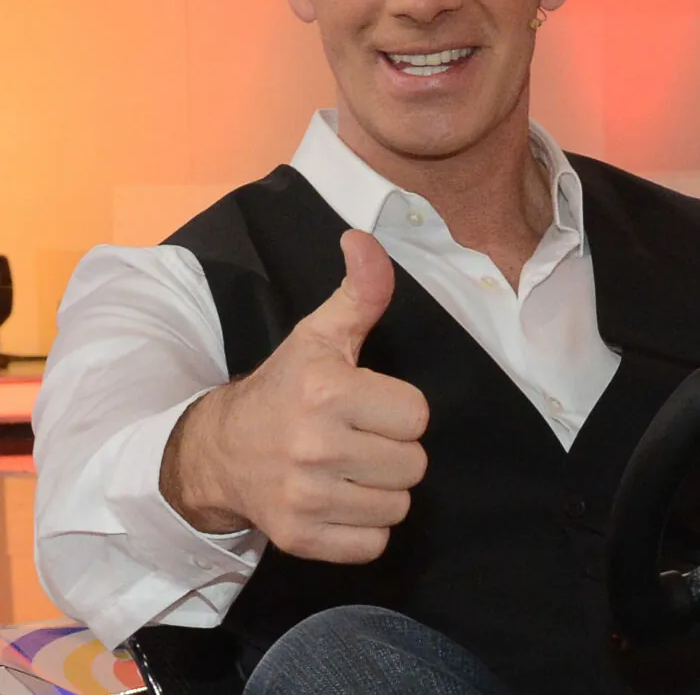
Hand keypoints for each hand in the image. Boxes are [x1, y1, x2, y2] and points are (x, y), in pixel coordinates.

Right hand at [161, 230, 429, 563]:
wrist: (221, 449)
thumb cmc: (283, 386)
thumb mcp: (321, 333)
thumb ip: (360, 290)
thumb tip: (364, 237)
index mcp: (327, 389)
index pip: (417, 414)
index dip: (397, 408)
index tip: (367, 403)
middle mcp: (314, 445)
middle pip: (413, 464)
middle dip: (392, 450)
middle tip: (358, 437)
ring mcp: (305, 497)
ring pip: (397, 506)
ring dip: (380, 489)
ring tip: (348, 468)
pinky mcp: (299, 539)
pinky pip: (374, 544)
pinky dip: (363, 527)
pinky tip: (337, 499)